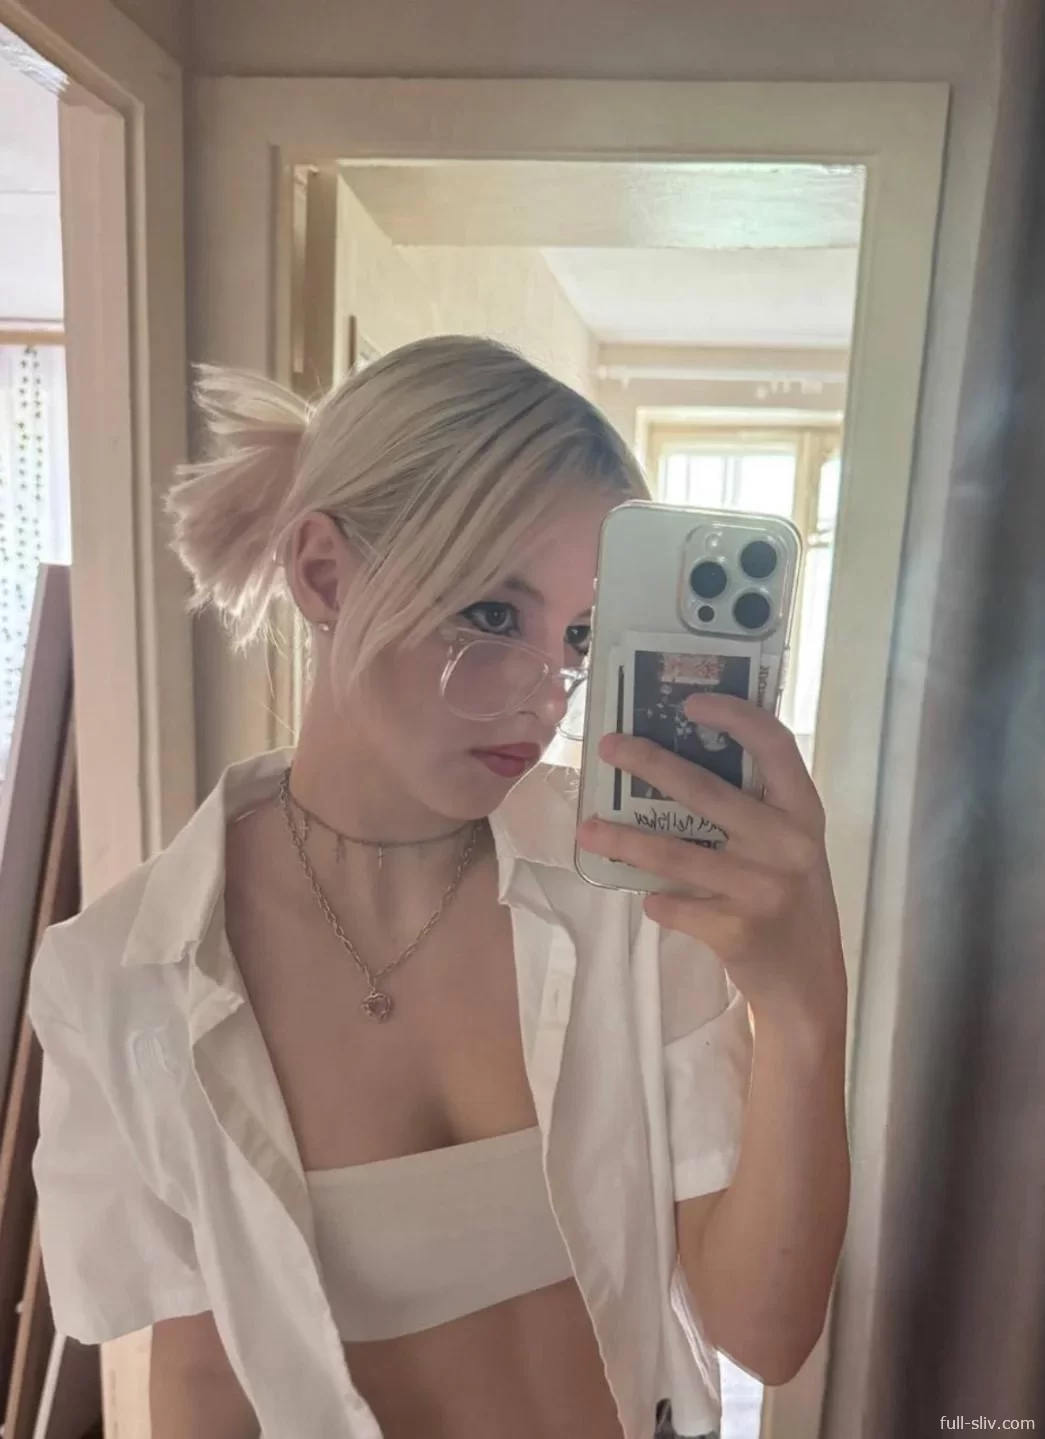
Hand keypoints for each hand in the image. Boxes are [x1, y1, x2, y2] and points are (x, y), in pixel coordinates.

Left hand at [576, 693, 845, 1028]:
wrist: (806, 981)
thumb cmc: (789, 896)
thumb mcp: (789, 843)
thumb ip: (754, 807)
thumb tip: (677, 754)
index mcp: (803, 812)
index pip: (775, 745)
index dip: (735, 716)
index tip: (690, 701)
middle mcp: (787, 844)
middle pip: (707, 791)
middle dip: (650, 764)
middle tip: (608, 746)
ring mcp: (761, 889)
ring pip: (674, 855)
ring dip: (623, 840)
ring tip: (586, 829)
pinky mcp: (735, 930)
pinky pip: (673, 904)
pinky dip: (654, 900)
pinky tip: (647, 898)